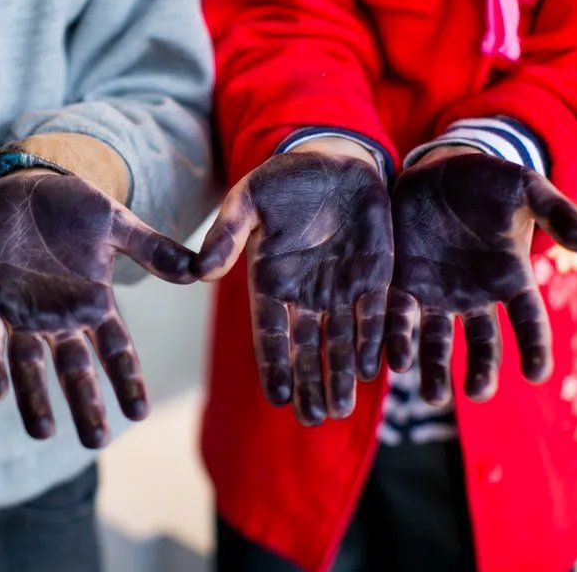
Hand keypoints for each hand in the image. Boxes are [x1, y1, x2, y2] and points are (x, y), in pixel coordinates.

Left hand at [0, 169, 194, 447]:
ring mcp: (23, 313)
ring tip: (43, 433)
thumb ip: (151, 249)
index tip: (140, 413)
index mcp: (93, 304)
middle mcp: (60, 318)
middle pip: (75, 370)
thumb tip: (198, 271)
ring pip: (30, 366)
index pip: (116, 351)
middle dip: (85, 404)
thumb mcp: (114, 224)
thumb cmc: (69, 204)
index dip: (127, 380)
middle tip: (94, 441)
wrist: (19, 183)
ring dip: (34, 399)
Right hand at [195, 140, 392, 424]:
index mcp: (270, 281)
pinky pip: (375, 315)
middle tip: (314, 418)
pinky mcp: (375, 276)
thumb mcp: (247, 200)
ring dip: (341, 375)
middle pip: (307, 348)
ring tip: (341, 408)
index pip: (271, 333)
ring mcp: (342, 288)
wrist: (333, 157)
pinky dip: (373, 341)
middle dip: (310, 383)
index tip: (276, 397)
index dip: (274, 365)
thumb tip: (201, 272)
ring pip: (342, 342)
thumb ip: (227, 234)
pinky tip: (373, 368)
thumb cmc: (282, 179)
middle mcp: (306, 294)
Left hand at [385, 148, 576, 403]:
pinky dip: (396, 338)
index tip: (537, 373)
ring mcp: (435, 293)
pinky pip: (397, 316)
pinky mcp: (400, 284)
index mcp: (510, 278)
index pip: (528, 320)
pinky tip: (394, 361)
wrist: (436, 170)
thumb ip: (556, 212)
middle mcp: (473, 296)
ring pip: (436, 340)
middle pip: (481, 342)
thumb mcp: (525, 188)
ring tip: (433, 397)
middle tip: (477, 394)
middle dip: (480, 370)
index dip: (534, 346)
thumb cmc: (488, 182)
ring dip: (433, 368)